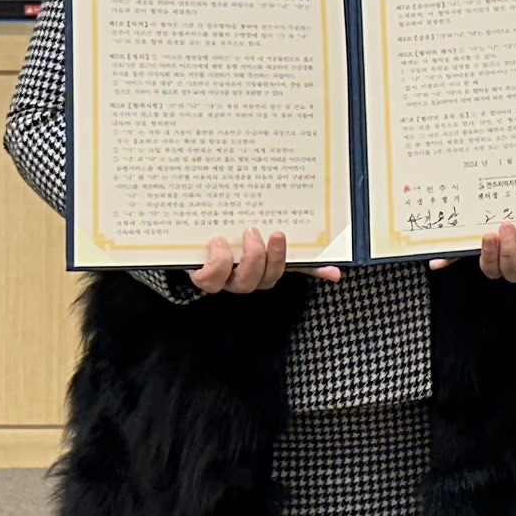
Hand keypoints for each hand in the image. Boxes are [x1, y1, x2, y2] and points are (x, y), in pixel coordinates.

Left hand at [190, 231, 342, 295]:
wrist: (182, 236)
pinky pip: (210, 279)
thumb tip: (333, 265)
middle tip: (269, 232)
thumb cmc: (224, 233)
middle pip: (266, 281)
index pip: (292, 270)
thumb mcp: (253, 231)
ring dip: (249, 260)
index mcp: (261, 266)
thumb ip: (284, 241)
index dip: (314, 271)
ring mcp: (223, 279)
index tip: (331, 266)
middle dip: (271, 259)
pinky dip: (217, 261)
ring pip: (243, 284)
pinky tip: (218, 241)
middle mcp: (244, 278)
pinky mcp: (200, 276)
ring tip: (246, 233)